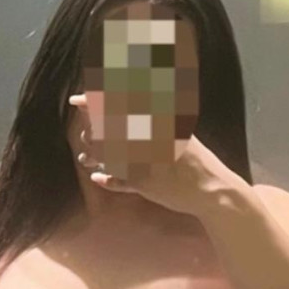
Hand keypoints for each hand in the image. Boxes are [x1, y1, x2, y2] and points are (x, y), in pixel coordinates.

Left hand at [68, 92, 241, 216]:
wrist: (212, 189)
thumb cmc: (197, 160)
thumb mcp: (180, 132)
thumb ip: (160, 119)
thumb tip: (142, 101)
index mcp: (157, 122)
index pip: (118, 106)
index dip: (94, 102)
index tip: (77, 99)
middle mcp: (148, 139)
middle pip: (107, 129)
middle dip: (93, 132)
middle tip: (87, 135)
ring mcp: (144, 161)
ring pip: (108, 154)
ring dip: (95, 155)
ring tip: (86, 158)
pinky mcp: (144, 183)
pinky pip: (119, 179)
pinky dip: (107, 179)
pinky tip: (97, 177)